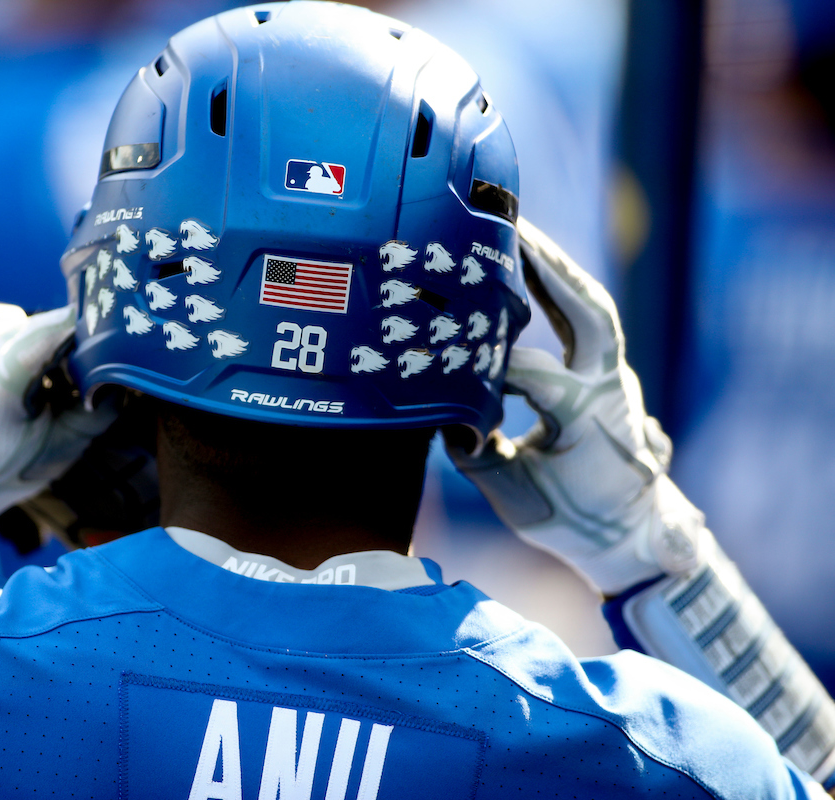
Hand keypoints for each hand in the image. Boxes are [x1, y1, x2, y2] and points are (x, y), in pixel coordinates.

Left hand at [0, 301, 115, 554]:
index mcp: (0, 382)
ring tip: (16, 383)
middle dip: (57, 351)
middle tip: (56, 387)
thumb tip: (126, 374)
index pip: (62, 327)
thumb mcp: (59, 451)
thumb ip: (100, 408)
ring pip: (15, 320)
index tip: (100, 355)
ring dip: (25, 344)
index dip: (89, 339)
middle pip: (40, 325)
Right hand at [446, 219, 711, 596]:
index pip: (535, 373)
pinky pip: (590, 322)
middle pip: (589, 312)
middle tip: (511, 229)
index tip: (450, 361)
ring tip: (520, 233)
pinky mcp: (609, 376)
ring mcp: (615, 379)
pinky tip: (531, 270)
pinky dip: (561, 292)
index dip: (491, 365)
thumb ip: (478, 456)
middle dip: (550, 268)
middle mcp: (609, 389)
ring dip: (557, 270)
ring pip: (594, 308)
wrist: (632, 533)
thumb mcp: (516, 498)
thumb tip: (442, 417)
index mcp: (586, 418)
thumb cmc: (570, 520)